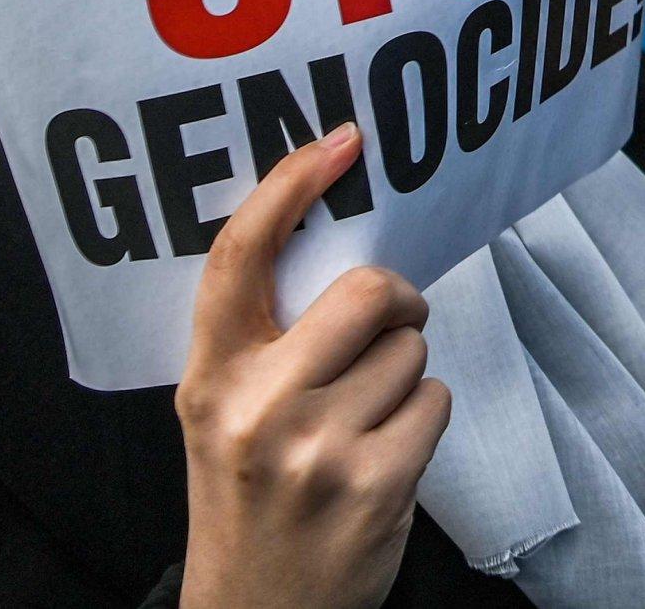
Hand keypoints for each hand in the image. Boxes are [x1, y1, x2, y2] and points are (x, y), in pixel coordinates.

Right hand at [177, 126, 451, 608]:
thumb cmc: (250, 500)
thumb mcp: (225, 416)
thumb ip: (261, 342)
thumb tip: (341, 249)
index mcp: (211, 379)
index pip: (238, 259)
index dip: (287, 188)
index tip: (337, 144)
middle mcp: (257, 408)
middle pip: (364, 292)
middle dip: (394, 301)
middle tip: (388, 324)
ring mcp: (318, 447)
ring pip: (409, 348)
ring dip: (403, 373)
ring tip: (364, 421)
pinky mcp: (376, 482)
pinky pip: (434, 398)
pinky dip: (422, 418)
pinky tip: (385, 456)